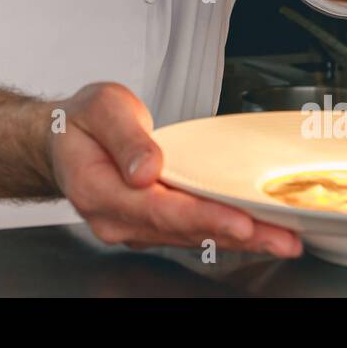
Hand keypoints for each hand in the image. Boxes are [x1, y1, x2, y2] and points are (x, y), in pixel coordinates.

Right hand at [49, 82, 301, 257]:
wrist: (63, 140)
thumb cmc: (82, 123)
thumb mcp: (101, 108)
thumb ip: (126, 137)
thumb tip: (147, 168)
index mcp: (98, 190)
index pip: (158, 209)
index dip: (203, 215)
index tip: (240, 220)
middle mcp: (116, 219)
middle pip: (183, 230)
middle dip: (237, 234)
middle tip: (282, 238)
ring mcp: (134, 227)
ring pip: (192, 236)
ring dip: (240, 239)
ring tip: (283, 240)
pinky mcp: (151, 226)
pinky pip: (191, 232)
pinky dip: (226, 232)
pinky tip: (258, 234)